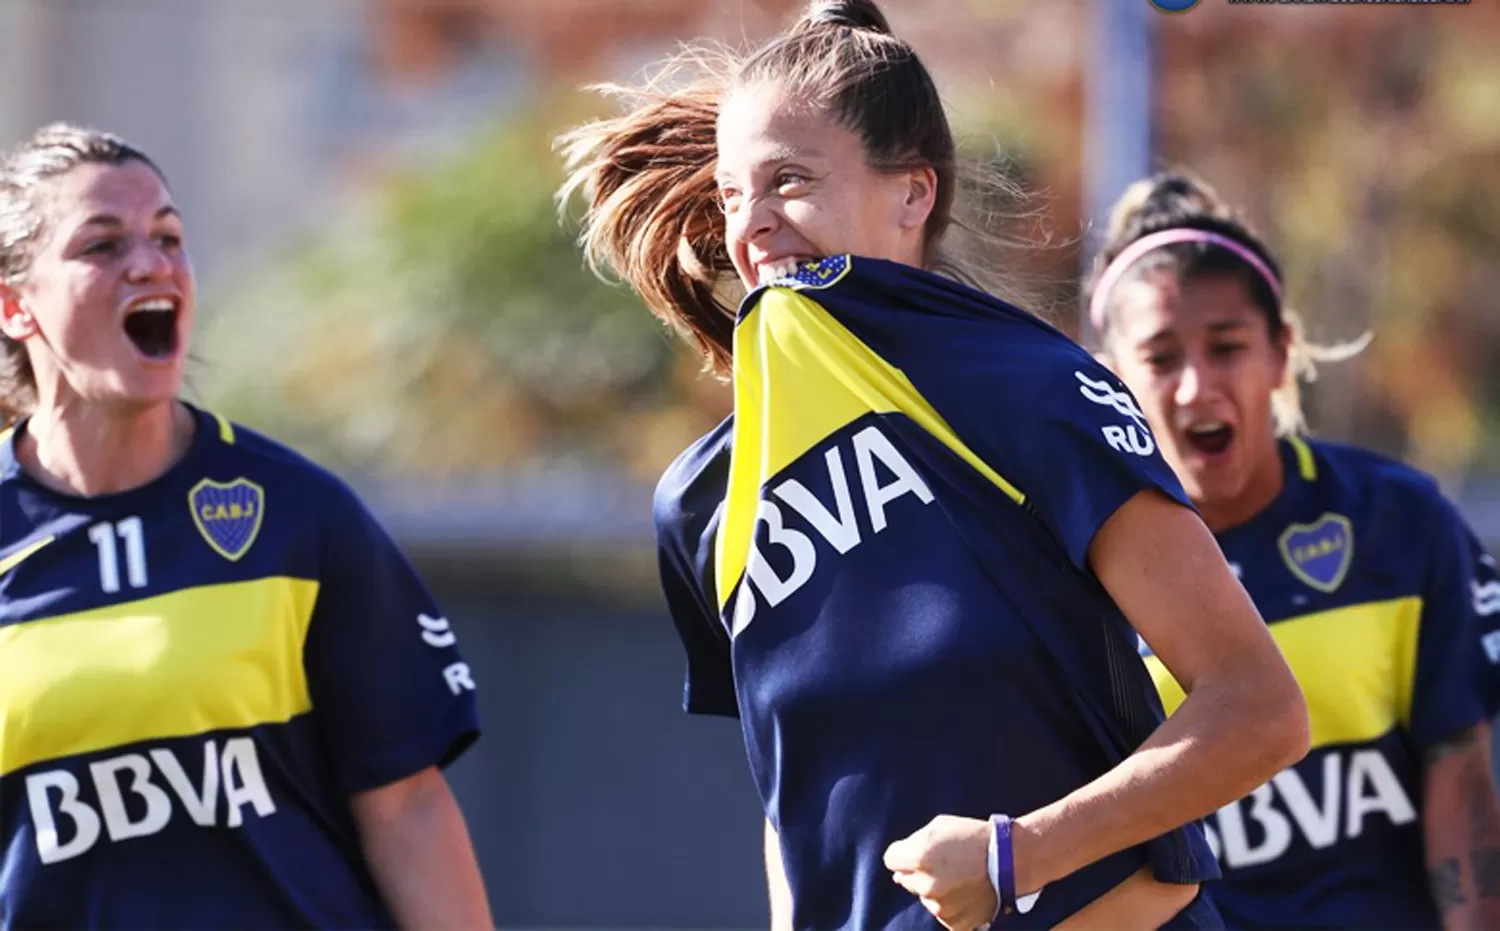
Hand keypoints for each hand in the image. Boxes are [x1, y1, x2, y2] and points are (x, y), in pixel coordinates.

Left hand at [883, 815, 995, 929]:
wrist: (1011, 861)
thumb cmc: (974, 837)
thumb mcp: (939, 826)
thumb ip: (913, 843)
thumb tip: (897, 868)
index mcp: (918, 857)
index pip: (891, 859)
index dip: (903, 853)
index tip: (917, 851)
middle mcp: (926, 885)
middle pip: (906, 879)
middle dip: (918, 872)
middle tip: (944, 863)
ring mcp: (940, 907)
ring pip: (924, 897)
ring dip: (934, 889)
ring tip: (959, 877)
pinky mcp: (955, 923)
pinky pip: (942, 914)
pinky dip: (950, 905)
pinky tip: (965, 892)